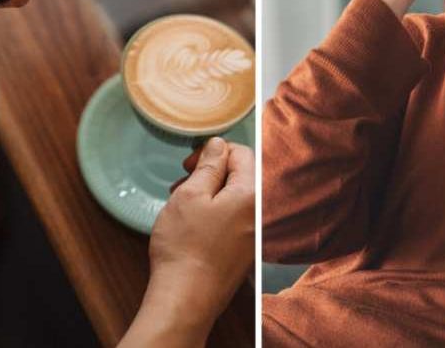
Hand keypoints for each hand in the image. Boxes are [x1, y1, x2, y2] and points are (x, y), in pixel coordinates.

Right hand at [121, 138, 253, 346]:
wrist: (186, 299)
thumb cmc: (185, 248)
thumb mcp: (190, 195)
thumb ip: (209, 165)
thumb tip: (219, 145)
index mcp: (252, 194)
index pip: (242, 153)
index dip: (212, 152)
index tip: (190, 163)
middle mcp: (261, 213)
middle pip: (242, 175)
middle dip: (211, 172)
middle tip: (183, 181)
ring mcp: (256, 234)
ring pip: (237, 197)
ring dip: (211, 192)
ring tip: (183, 203)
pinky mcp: (247, 250)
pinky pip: (236, 219)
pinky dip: (216, 213)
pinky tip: (194, 223)